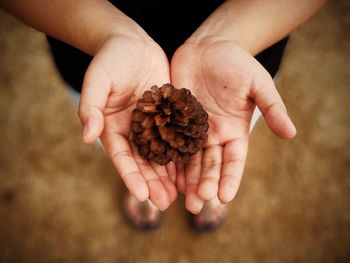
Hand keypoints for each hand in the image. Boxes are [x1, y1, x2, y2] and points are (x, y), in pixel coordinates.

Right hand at [78, 35, 176, 209]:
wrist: (132, 44)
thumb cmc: (110, 59)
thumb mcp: (97, 80)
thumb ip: (91, 106)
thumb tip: (87, 137)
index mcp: (113, 127)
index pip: (122, 157)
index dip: (131, 176)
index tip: (143, 196)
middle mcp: (133, 131)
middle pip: (143, 162)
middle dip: (153, 183)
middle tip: (165, 204)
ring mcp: (152, 125)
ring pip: (161, 155)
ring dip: (168, 176)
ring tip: (179, 196)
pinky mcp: (168, 115)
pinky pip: (176, 137)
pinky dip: (181, 154)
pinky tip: (191, 169)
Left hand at [171, 39, 295, 212]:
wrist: (209, 47)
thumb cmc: (237, 63)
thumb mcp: (258, 84)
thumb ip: (272, 107)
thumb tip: (291, 133)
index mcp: (234, 131)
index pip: (233, 160)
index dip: (230, 178)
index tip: (224, 197)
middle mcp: (213, 135)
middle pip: (209, 165)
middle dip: (203, 185)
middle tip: (195, 205)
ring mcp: (192, 129)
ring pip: (188, 159)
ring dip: (185, 179)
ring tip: (178, 198)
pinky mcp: (173, 119)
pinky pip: (169, 141)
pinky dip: (167, 158)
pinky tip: (161, 174)